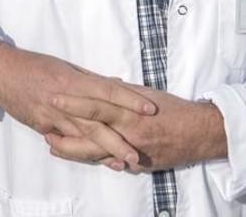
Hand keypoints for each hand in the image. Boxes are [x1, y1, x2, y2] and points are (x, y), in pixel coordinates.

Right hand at [0, 42, 157, 169]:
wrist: (0, 71)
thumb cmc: (34, 64)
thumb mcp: (66, 66)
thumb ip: (91, 78)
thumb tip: (117, 84)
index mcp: (73, 80)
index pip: (108, 91)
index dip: (130, 100)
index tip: (150, 109)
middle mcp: (65, 100)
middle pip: (97, 122)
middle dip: (119, 140)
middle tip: (138, 155)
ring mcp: (53, 116)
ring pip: (82, 136)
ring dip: (103, 151)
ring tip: (122, 163)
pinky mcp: (42, 126)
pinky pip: (65, 141)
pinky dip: (81, 151)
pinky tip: (95, 159)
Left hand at [45, 85, 226, 171]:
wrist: (201, 132)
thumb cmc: (172, 108)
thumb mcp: (144, 94)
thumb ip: (120, 91)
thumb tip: (102, 82)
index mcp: (128, 110)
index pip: (95, 105)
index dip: (73, 103)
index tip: (53, 98)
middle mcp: (128, 131)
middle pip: (90, 133)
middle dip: (65, 132)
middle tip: (44, 129)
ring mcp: (132, 150)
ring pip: (96, 153)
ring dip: (73, 150)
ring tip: (53, 146)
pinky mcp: (138, 164)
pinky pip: (112, 163)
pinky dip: (95, 160)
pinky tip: (79, 157)